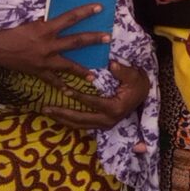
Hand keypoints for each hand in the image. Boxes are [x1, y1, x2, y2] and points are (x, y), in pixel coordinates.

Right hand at [0, 3, 109, 78]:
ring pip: (67, 65)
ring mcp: (43, 60)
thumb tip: (58, 19)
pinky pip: (51, 80)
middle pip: (75, 41)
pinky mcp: (36, 71)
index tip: (99, 7)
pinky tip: (69, 91)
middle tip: (108, 38)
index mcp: (44, 29)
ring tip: (94, 74)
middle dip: (93, 39)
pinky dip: (60, 85)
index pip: (69, 18)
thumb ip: (43, 22)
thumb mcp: (26, 22)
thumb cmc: (6, 31)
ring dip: (81, 69)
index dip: (84, 12)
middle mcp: (47, 45)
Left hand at [34, 59, 148, 130]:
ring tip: (47, 111)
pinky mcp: (100, 125)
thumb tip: (111, 64)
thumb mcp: (133, 75)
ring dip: (62, 119)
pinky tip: (56, 115)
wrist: (142, 94)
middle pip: (81, 119)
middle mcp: (108, 120)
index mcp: (115, 108)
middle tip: (47, 107)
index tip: (64, 90)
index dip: (78, 96)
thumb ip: (122, 71)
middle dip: (63, 113)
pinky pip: (81, 125)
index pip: (93, 103)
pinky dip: (68, 121)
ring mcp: (104, 125)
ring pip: (79, 125)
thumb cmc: (137, 83)